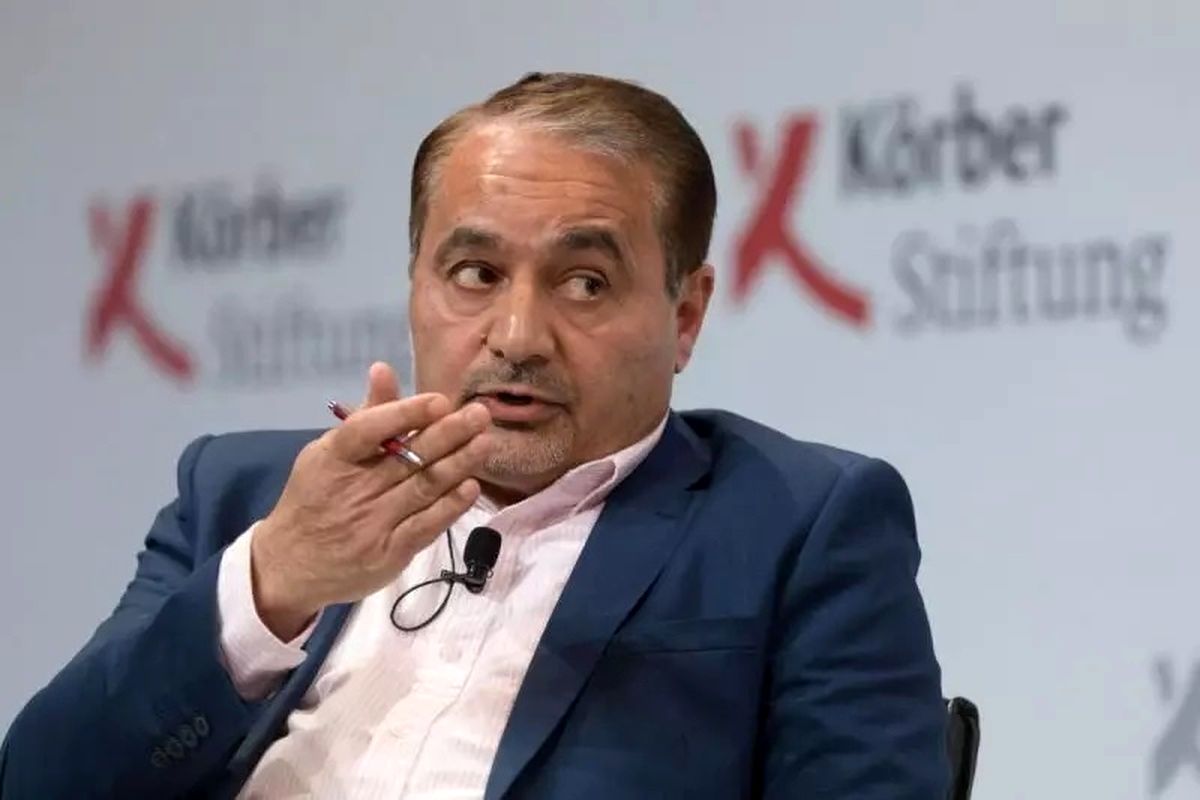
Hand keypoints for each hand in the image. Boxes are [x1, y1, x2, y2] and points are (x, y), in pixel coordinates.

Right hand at [250, 362, 491, 638]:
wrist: (291, 566)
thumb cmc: (315, 498)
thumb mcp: (327, 454)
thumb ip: (366, 416)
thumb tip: (384, 369)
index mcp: (334, 457)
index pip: (368, 430)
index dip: (405, 414)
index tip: (440, 400)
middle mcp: (354, 489)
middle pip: (408, 457)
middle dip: (449, 433)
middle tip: (481, 414)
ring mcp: (373, 523)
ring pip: (424, 487)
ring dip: (460, 463)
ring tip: (486, 442)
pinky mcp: (390, 552)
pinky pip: (427, 525)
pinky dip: (451, 505)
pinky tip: (471, 486)